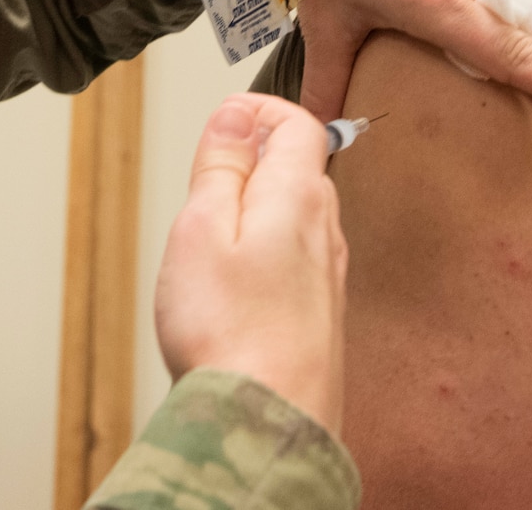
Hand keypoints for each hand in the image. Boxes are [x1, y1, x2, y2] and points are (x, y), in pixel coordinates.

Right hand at [155, 94, 347, 432]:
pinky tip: (233, 284)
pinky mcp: (320, 316)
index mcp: (300, 197)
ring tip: (211, 232)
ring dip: (257, 206)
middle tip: (205, 175)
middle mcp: (326, 232)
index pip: (300, 121)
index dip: (260, 108)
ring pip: (298, 215)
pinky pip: (297, 259)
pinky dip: (265, 250)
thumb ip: (222, 165)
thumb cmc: (230, 333)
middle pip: (300, 167)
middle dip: (253, 157)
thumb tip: (236, 114)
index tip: (224, 118)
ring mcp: (329, 277)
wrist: (266, 422)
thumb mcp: (202, 227)